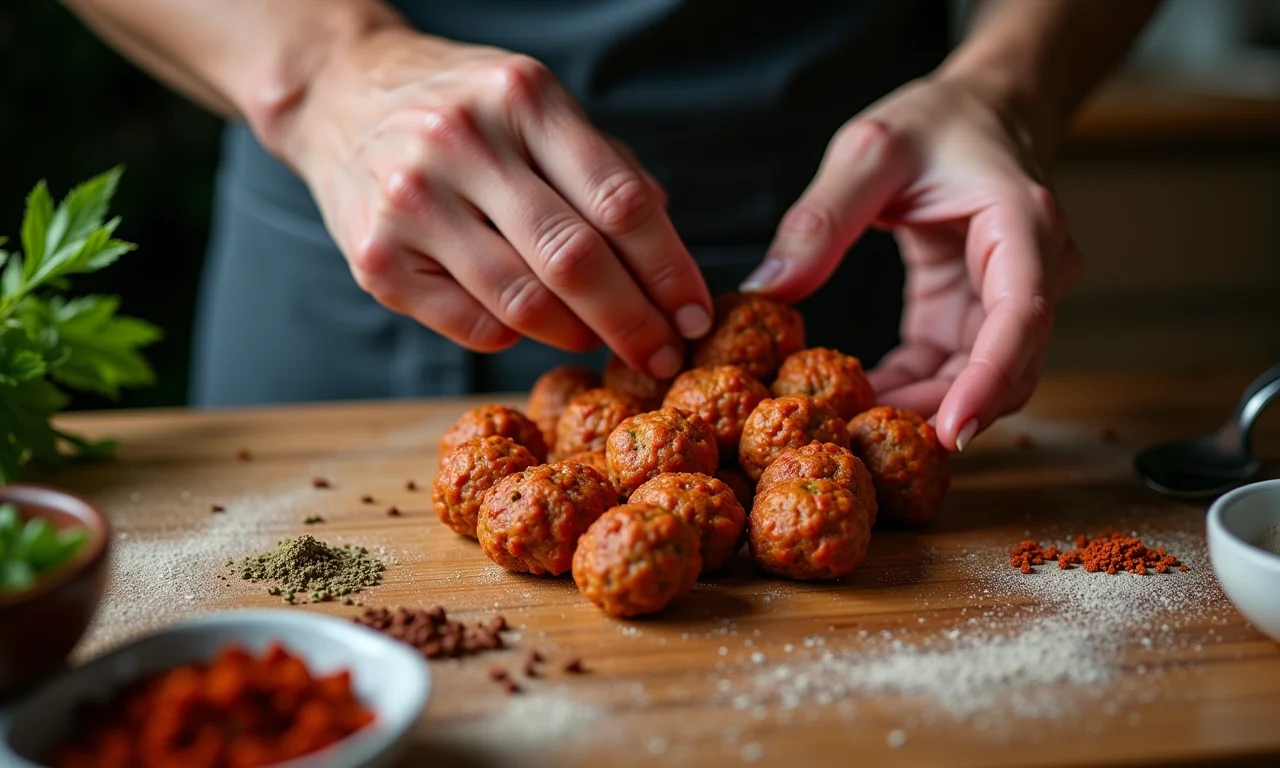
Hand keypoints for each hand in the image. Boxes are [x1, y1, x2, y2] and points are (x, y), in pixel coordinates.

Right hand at [273, 27, 710, 377]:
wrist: (342, 96)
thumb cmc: (465, 109)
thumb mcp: (537, 105)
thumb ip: (605, 168)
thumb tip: (668, 250)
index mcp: (522, 97)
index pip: (620, 201)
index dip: (670, 269)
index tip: (697, 314)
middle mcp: (462, 143)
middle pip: (575, 260)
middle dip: (636, 321)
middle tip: (666, 355)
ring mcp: (411, 201)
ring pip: (523, 302)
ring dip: (580, 336)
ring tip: (603, 340)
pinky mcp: (375, 258)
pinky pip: (473, 326)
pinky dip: (516, 337)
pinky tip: (531, 324)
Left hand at [741, 75, 1081, 450]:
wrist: (978, 114)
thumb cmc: (935, 123)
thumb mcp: (871, 151)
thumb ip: (823, 217)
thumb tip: (769, 288)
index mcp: (1023, 227)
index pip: (1019, 319)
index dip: (986, 382)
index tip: (951, 433)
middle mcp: (1033, 273)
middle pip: (1005, 369)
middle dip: (940, 413)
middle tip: (867, 443)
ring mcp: (1005, 303)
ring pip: (977, 382)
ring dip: (920, 411)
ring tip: (851, 429)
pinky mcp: (970, 319)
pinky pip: (945, 372)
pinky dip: (905, 393)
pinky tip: (856, 404)